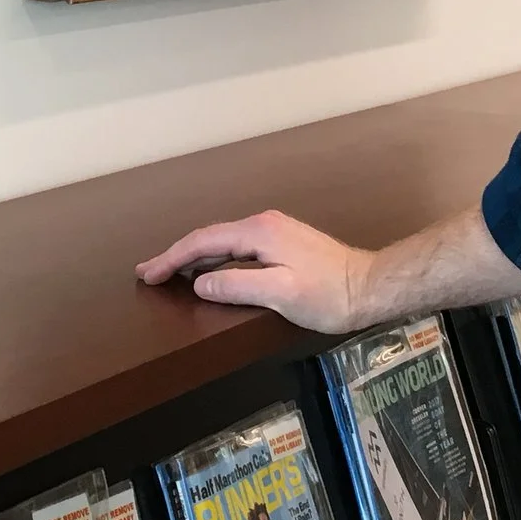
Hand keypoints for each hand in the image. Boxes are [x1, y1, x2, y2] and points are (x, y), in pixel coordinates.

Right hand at [135, 211, 371, 333]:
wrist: (372, 287)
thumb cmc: (329, 295)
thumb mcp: (281, 294)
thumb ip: (238, 286)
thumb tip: (200, 283)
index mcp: (258, 232)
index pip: (203, 241)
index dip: (172, 258)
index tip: (148, 274)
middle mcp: (263, 224)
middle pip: (209, 237)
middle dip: (176, 255)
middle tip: (148, 273)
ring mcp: (274, 231)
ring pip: (223, 241)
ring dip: (194, 256)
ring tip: (169, 272)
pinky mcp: (282, 242)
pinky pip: (237, 247)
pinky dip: (215, 257)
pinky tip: (209, 270)